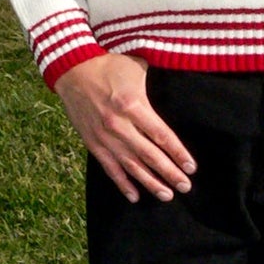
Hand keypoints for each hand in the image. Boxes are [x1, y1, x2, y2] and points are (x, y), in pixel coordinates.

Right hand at [55, 53, 195, 202]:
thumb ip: (157, 80)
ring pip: (131, 166)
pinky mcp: (93, 143)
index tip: (191, 168)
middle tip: (185, 187)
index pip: (161, 135)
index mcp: (132, 106)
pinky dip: (122, 183)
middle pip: (149, 155)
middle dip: (169, 173)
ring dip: (150, 183)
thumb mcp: (136, 67)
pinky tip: (135, 196)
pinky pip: (110, 168)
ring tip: (167, 195)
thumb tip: (181, 80)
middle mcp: (119, 125)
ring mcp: (104, 137)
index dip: (178, 153)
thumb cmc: (109, 66)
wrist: (72, 70)